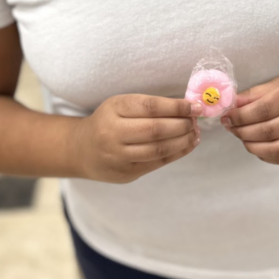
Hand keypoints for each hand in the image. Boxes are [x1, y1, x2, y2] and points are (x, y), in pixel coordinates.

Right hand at [70, 94, 200, 182]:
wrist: (82, 150)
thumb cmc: (108, 121)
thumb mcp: (120, 105)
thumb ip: (148, 106)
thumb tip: (186, 107)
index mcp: (114, 109)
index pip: (150, 107)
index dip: (176, 107)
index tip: (195, 106)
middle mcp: (113, 133)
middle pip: (156, 130)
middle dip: (182, 124)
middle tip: (196, 120)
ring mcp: (119, 156)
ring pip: (159, 149)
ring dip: (183, 140)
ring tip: (195, 133)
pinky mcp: (127, 173)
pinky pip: (157, 163)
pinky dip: (177, 153)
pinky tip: (188, 145)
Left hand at [220, 62, 278, 164]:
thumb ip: (259, 93)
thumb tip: (233, 104)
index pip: (265, 109)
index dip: (241, 115)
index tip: (227, 116)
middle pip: (270, 131)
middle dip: (243, 131)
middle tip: (230, 127)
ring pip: (278, 150)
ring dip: (253, 146)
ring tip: (242, 137)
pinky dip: (268, 156)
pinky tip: (258, 147)